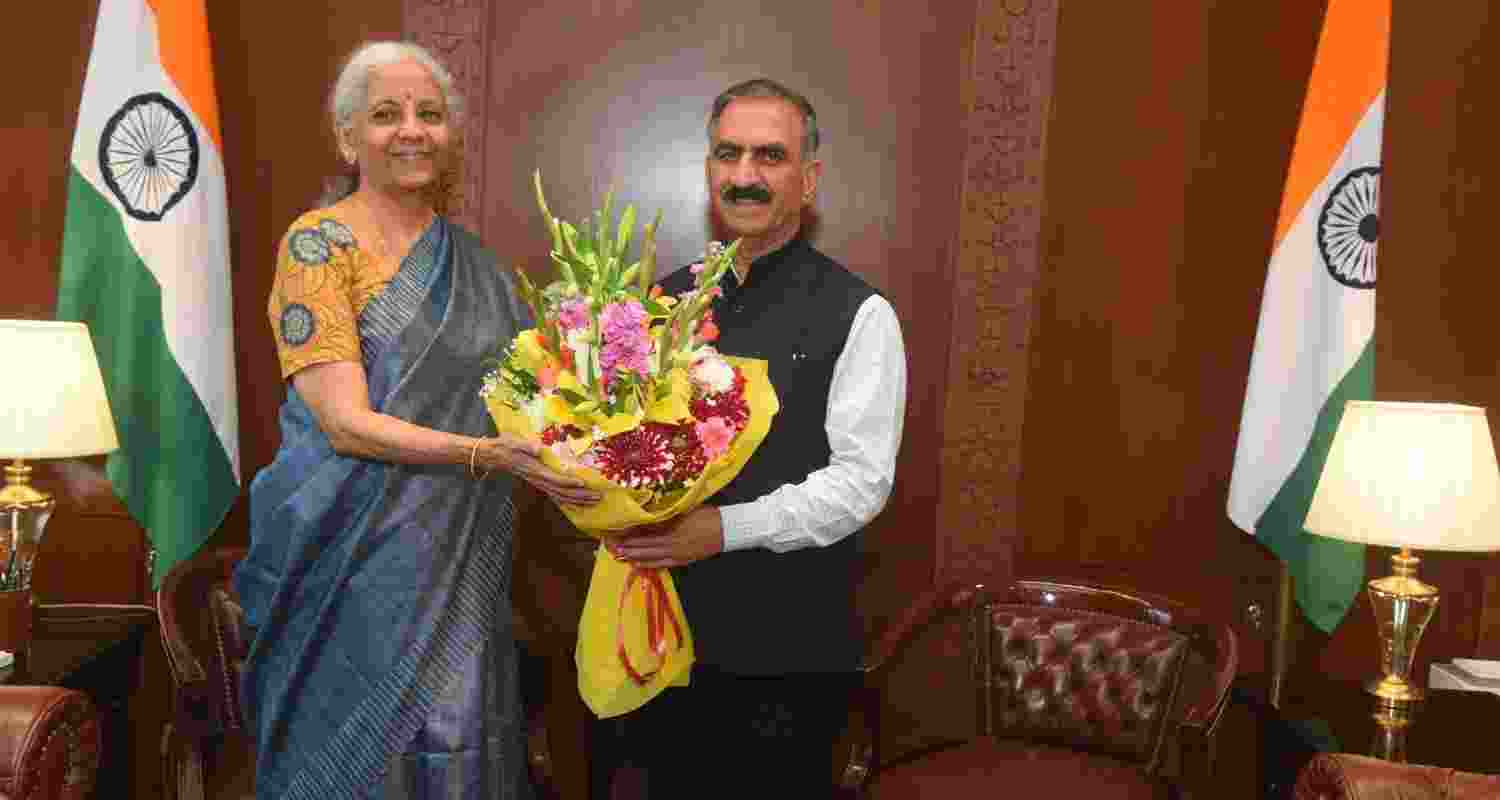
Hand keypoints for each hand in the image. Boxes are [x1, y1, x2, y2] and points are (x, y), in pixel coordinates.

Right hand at [479, 433, 600, 505]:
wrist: (496, 456)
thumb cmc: (507, 446)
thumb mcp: (514, 442)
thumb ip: (526, 445)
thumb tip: (537, 448)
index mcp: (535, 470)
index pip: (554, 479)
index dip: (569, 482)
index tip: (583, 483)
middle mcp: (539, 480)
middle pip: (562, 492)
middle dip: (581, 495)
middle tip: (598, 496)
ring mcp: (540, 484)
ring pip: (561, 497)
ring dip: (578, 500)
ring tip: (594, 501)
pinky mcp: (540, 484)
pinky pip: (556, 496)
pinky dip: (569, 501)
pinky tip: (580, 504)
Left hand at [605, 506, 723, 567]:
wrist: (726, 529)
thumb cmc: (706, 514)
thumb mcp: (684, 510)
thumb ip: (666, 513)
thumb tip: (647, 515)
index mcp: (671, 527)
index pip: (644, 531)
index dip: (629, 532)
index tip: (615, 531)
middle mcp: (670, 542)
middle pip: (643, 545)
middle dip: (626, 546)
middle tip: (610, 546)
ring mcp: (676, 553)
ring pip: (649, 556)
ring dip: (633, 556)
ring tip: (618, 556)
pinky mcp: (682, 560)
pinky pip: (661, 564)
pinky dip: (647, 564)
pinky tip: (637, 565)